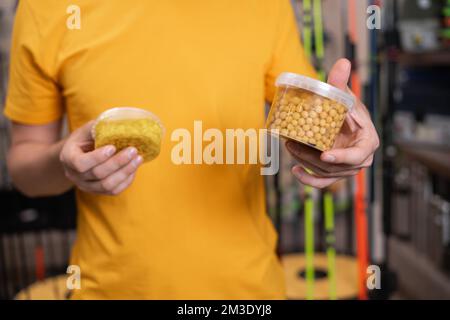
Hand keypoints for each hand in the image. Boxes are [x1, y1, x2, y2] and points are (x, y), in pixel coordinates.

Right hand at [59, 121, 142, 194]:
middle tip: (133, 150)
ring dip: (125, 172)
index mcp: (68, 158)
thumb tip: (120, 124)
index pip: (80, 163)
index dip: (97, 157)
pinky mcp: (98, 191)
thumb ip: (99, 127)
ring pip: (107, 185)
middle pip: (98, 174)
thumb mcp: (88, 130)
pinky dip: (126, 180)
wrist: (80, 154)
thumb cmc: (86, 138)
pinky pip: (114, 191)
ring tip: (138, 159)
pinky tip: (134, 168)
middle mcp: (74, 175)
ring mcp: (86, 186)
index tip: (112, 147)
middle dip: (118, 162)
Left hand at [286, 59, 379, 188]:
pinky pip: (322, 182)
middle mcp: (360, 159)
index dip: (343, 157)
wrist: (342, 120)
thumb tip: (343, 61)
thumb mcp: (343, 96)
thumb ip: (340, 83)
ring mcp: (346, 168)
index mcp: (368, 142)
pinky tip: (295, 171)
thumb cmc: (345, 108)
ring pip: (326, 173)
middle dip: (313, 158)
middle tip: (293, 144)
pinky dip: (308, 180)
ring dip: (305, 162)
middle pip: (337, 167)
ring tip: (289, 147)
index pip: (358, 155)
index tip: (325, 155)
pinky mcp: (334, 173)